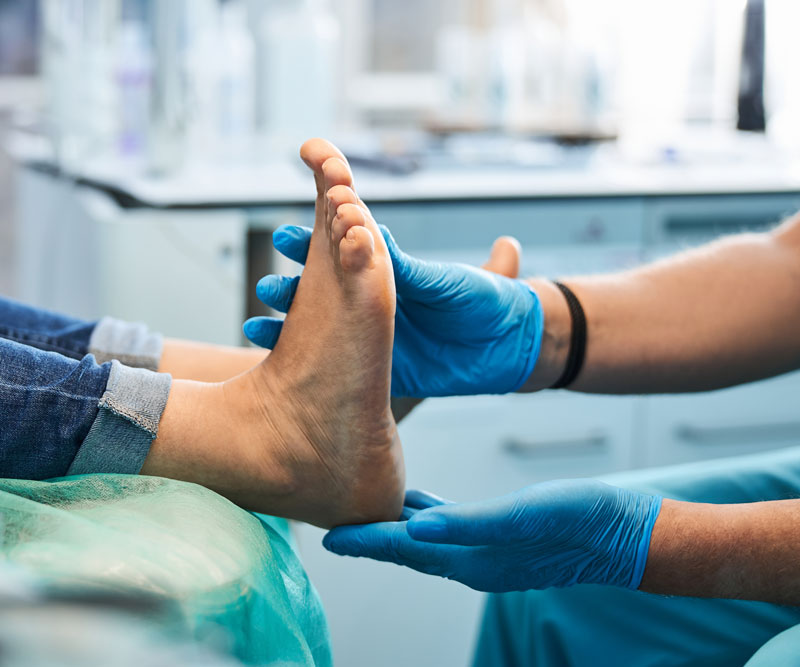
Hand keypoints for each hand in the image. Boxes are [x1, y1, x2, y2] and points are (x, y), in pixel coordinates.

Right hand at [243, 224, 542, 396]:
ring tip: (260, 322)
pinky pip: (334, 366)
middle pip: (321, 288)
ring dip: (290, 322)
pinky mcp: (379, 370)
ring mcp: (373, 336)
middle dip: (292, 284)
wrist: (511, 347)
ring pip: (319, 327)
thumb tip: (372, 230)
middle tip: (268, 287)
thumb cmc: (489, 301)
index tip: (285, 238)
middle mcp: (374, 302)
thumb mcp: (449, 280)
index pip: (343, 252)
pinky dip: (303, 361)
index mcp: (391, 272)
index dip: (314, 242)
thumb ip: (410, 266)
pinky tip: (277, 360)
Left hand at [321, 480, 662, 592]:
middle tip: (336, 525)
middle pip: (407, 550)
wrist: (623, 534)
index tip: (328, 537)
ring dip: (394, 530)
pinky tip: (419, 502)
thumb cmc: (578, 520)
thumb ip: (468, 524)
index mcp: (471, 558)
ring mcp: (486, 552)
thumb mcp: (523, 516)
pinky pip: (451, 528)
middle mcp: (472, 561)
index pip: (403, 550)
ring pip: (426, 541)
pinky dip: (427, 517)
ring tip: (368, 512)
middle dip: (370, 539)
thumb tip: (416, 528)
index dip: (364, 542)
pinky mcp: (501, 538)